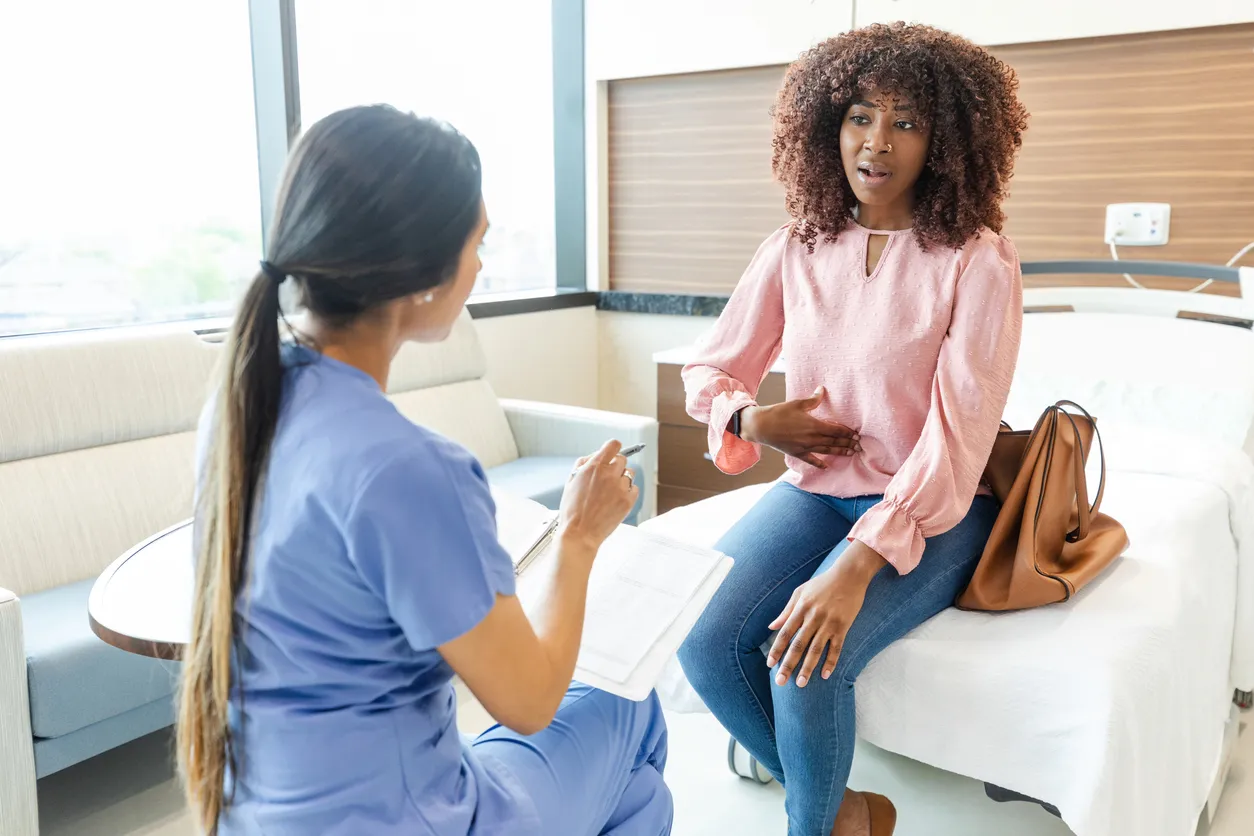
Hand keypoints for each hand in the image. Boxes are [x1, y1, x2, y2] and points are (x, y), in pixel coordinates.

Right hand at [558, 440, 638, 555]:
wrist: (580, 533)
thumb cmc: (573, 510)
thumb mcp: (571, 481)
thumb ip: (583, 464)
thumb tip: (594, 456)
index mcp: (594, 467)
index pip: (613, 445)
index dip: (612, 448)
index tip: (612, 453)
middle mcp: (609, 474)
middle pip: (622, 459)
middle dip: (615, 466)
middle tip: (607, 477)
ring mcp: (620, 487)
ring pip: (629, 473)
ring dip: (622, 479)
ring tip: (610, 491)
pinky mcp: (628, 500)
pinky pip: (635, 488)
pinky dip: (628, 492)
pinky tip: (616, 499)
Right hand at [740, 387, 860, 468]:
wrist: (762, 426)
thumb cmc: (779, 412)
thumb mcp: (797, 403)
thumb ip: (813, 399)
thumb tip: (822, 389)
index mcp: (814, 425)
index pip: (836, 430)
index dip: (847, 432)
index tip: (856, 434)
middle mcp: (812, 438)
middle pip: (834, 442)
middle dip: (848, 443)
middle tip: (859, 445)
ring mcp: (805, 447)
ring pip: (827, 451)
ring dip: (840, 452)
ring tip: (851, 453)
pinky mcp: (797, 453)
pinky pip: (811, 460)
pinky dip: (819, 464)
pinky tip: (827, 467)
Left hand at [766, 540, 886, 686]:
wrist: (849, 575)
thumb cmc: (822, 583)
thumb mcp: (800, 592)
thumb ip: (786, 611)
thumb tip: (771, 627)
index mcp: (801, 609)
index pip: (785, 633)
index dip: (777, 650)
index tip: (770, 664)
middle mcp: (813, 617)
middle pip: (798, 645)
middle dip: (788, 664)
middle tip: (781, 682)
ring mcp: (829, 623)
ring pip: (816, 649)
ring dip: (808, 668)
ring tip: (801, 684)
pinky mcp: (843, 627)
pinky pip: (836, 648)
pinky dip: (831, 662)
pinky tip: (825, 675)